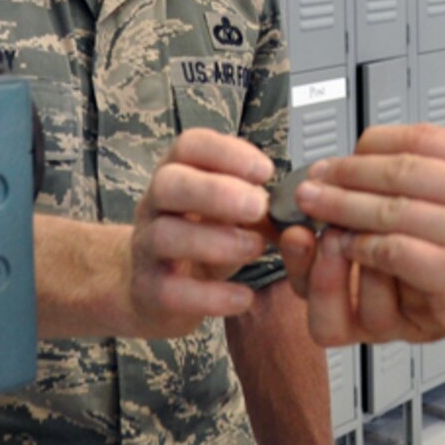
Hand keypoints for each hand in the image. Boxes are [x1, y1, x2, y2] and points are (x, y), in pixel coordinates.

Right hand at [126, 128, 272, 337]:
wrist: (154, 290)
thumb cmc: (202, 239)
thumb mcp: (227, 214)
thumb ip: (256, 204)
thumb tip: (300, 204)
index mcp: (178, 175)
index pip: (190, 146)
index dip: (227, 152)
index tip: (265, 171)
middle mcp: (154, 206)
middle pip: (169, 183)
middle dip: (215, 191)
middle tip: (258, 207)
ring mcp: (145, 248)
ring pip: (166, 235)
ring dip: (216, 240)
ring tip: (255, 248)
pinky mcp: (148, 291)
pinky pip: (171, 291)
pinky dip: (211, 295)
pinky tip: (243, 297)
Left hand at [290, 124, 444, 419]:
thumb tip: (390, 168)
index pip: (423, 137)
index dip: (372, 145)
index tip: (342, 156)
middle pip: (399, 167)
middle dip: (345, 172)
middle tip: (312, 179)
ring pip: (389, 207)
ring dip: (341, 207)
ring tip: (314, 207)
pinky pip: (393, 250)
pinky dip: (361, 248)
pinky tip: (344, 248)